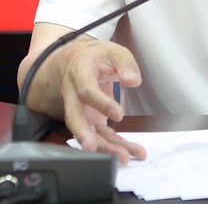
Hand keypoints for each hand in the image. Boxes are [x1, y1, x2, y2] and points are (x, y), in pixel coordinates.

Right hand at [53, 38, 146, 163]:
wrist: (78, 61)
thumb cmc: (96, 56)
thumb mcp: (113, 50)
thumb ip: (124, 63)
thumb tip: (133, 80)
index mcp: (79, 73)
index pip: (86, 91)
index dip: (100, 104)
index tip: (118, 114)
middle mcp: (74, 95)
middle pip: (75, 118)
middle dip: (84, 135)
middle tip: (93, 148)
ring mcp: (80, 110)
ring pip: (88, 132)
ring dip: (104, 147)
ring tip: (124, 157)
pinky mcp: (89, 121)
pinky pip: (100, 136)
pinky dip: (114, 146)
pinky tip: (130, 153)